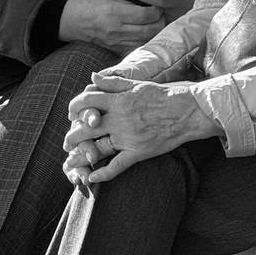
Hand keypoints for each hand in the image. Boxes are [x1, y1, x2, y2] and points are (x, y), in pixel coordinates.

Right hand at [57, 0, 162, 54]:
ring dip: (153, 34)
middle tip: (160, 17)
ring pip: (144, 41)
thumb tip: (147, 9)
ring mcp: (116, 42)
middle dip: (160, 23)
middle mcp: (117, 29)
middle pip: (149, 30)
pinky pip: (134, 49)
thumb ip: (129, 5)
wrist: (69, 20)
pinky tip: (144, 37)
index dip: (156, 10)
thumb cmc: (88, 5)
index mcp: (116, 13)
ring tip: (154, 26)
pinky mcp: (114, 49)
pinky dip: (142, 43)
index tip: (157, 7)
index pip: (146, 15)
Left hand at [62, 71, 219, 187]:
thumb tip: (91, 77)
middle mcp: (120, 119)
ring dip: (81, 156)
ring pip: (98, 148)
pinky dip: (103, 174)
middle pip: (86, 128)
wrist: (189, 111)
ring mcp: (128, 137)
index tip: (71, 114)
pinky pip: (117, 166)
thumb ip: (112, 82)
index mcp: (118, 100)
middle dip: (72, 136)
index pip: (86, 101)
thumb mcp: (137, 84)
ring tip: (70, 162)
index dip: (74, 108)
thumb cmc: (164, 95)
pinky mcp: (139, 152)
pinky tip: (92, 178)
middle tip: (66, 142)